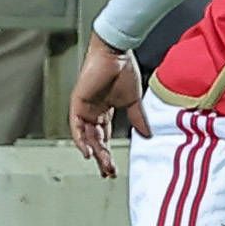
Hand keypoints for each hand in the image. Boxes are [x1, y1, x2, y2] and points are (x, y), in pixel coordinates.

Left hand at [67, 31, 147, 178]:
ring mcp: (83, 108)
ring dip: (94, 152)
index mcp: (104, 111)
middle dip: (102, 157)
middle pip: (94, 140)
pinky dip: (81, 140)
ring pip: (86, 136)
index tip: (113, 169)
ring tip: (102, 166)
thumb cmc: (124, 71)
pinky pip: (76, 126)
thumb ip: (138, 119)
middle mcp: (92, 112)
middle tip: (109, 172)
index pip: (103, 137)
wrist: (116, 53)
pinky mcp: (77, 102)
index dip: (108, 153)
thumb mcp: (133, 101)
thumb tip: (148, 135)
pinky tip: (88, 153)